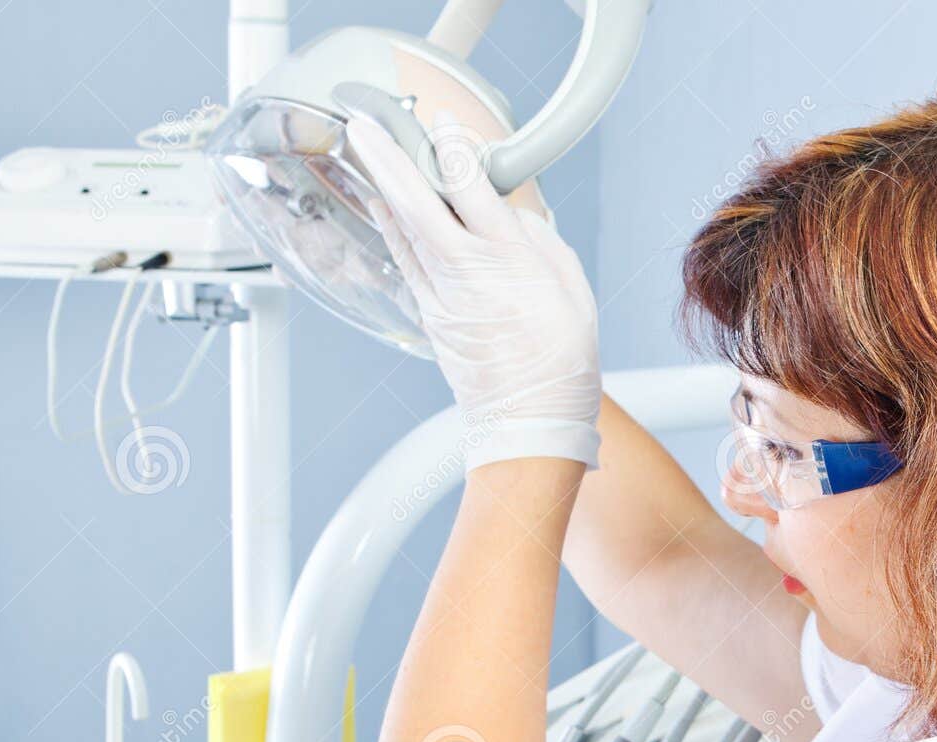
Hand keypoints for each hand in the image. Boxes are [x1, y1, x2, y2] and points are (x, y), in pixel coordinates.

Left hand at [345, 112, 600, 470]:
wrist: (528, 426)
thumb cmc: (560, 366)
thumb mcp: (574, 294)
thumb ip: (544, 244)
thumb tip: (515, 218)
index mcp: (507, 262)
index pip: (472, 189)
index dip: (454, 149)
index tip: (441, 120)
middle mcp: (465, 275)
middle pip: (417, 204)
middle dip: (387, 159)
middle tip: (361, 124)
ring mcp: (440, 298)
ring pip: (403, 231)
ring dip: (382, 188)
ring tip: (364, 152)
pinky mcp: (429, 318)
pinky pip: (406, 261)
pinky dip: (392, 230)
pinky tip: (382, 210)